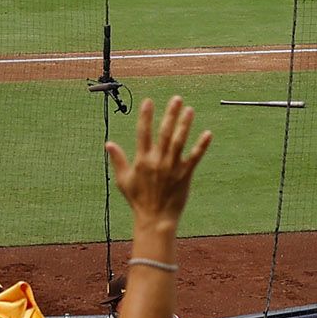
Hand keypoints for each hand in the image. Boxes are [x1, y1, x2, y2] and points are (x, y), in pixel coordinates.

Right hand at [111, 94, 208, 236]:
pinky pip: (195, 157)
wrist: (155, 219)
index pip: (143, 133)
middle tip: (177, 98)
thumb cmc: (138, 200)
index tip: (148, 101)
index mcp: (142, 160)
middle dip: (170, 114)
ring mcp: (172, 167)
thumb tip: (108, 144)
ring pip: (179, 141)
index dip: (146, 116)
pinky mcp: (185, 175)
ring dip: (185, 125)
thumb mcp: (123, 180)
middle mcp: (157, 161)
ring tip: (190, 110)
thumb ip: (117, 160)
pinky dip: (202, 146)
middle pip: (164, 132)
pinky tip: (208, 133)